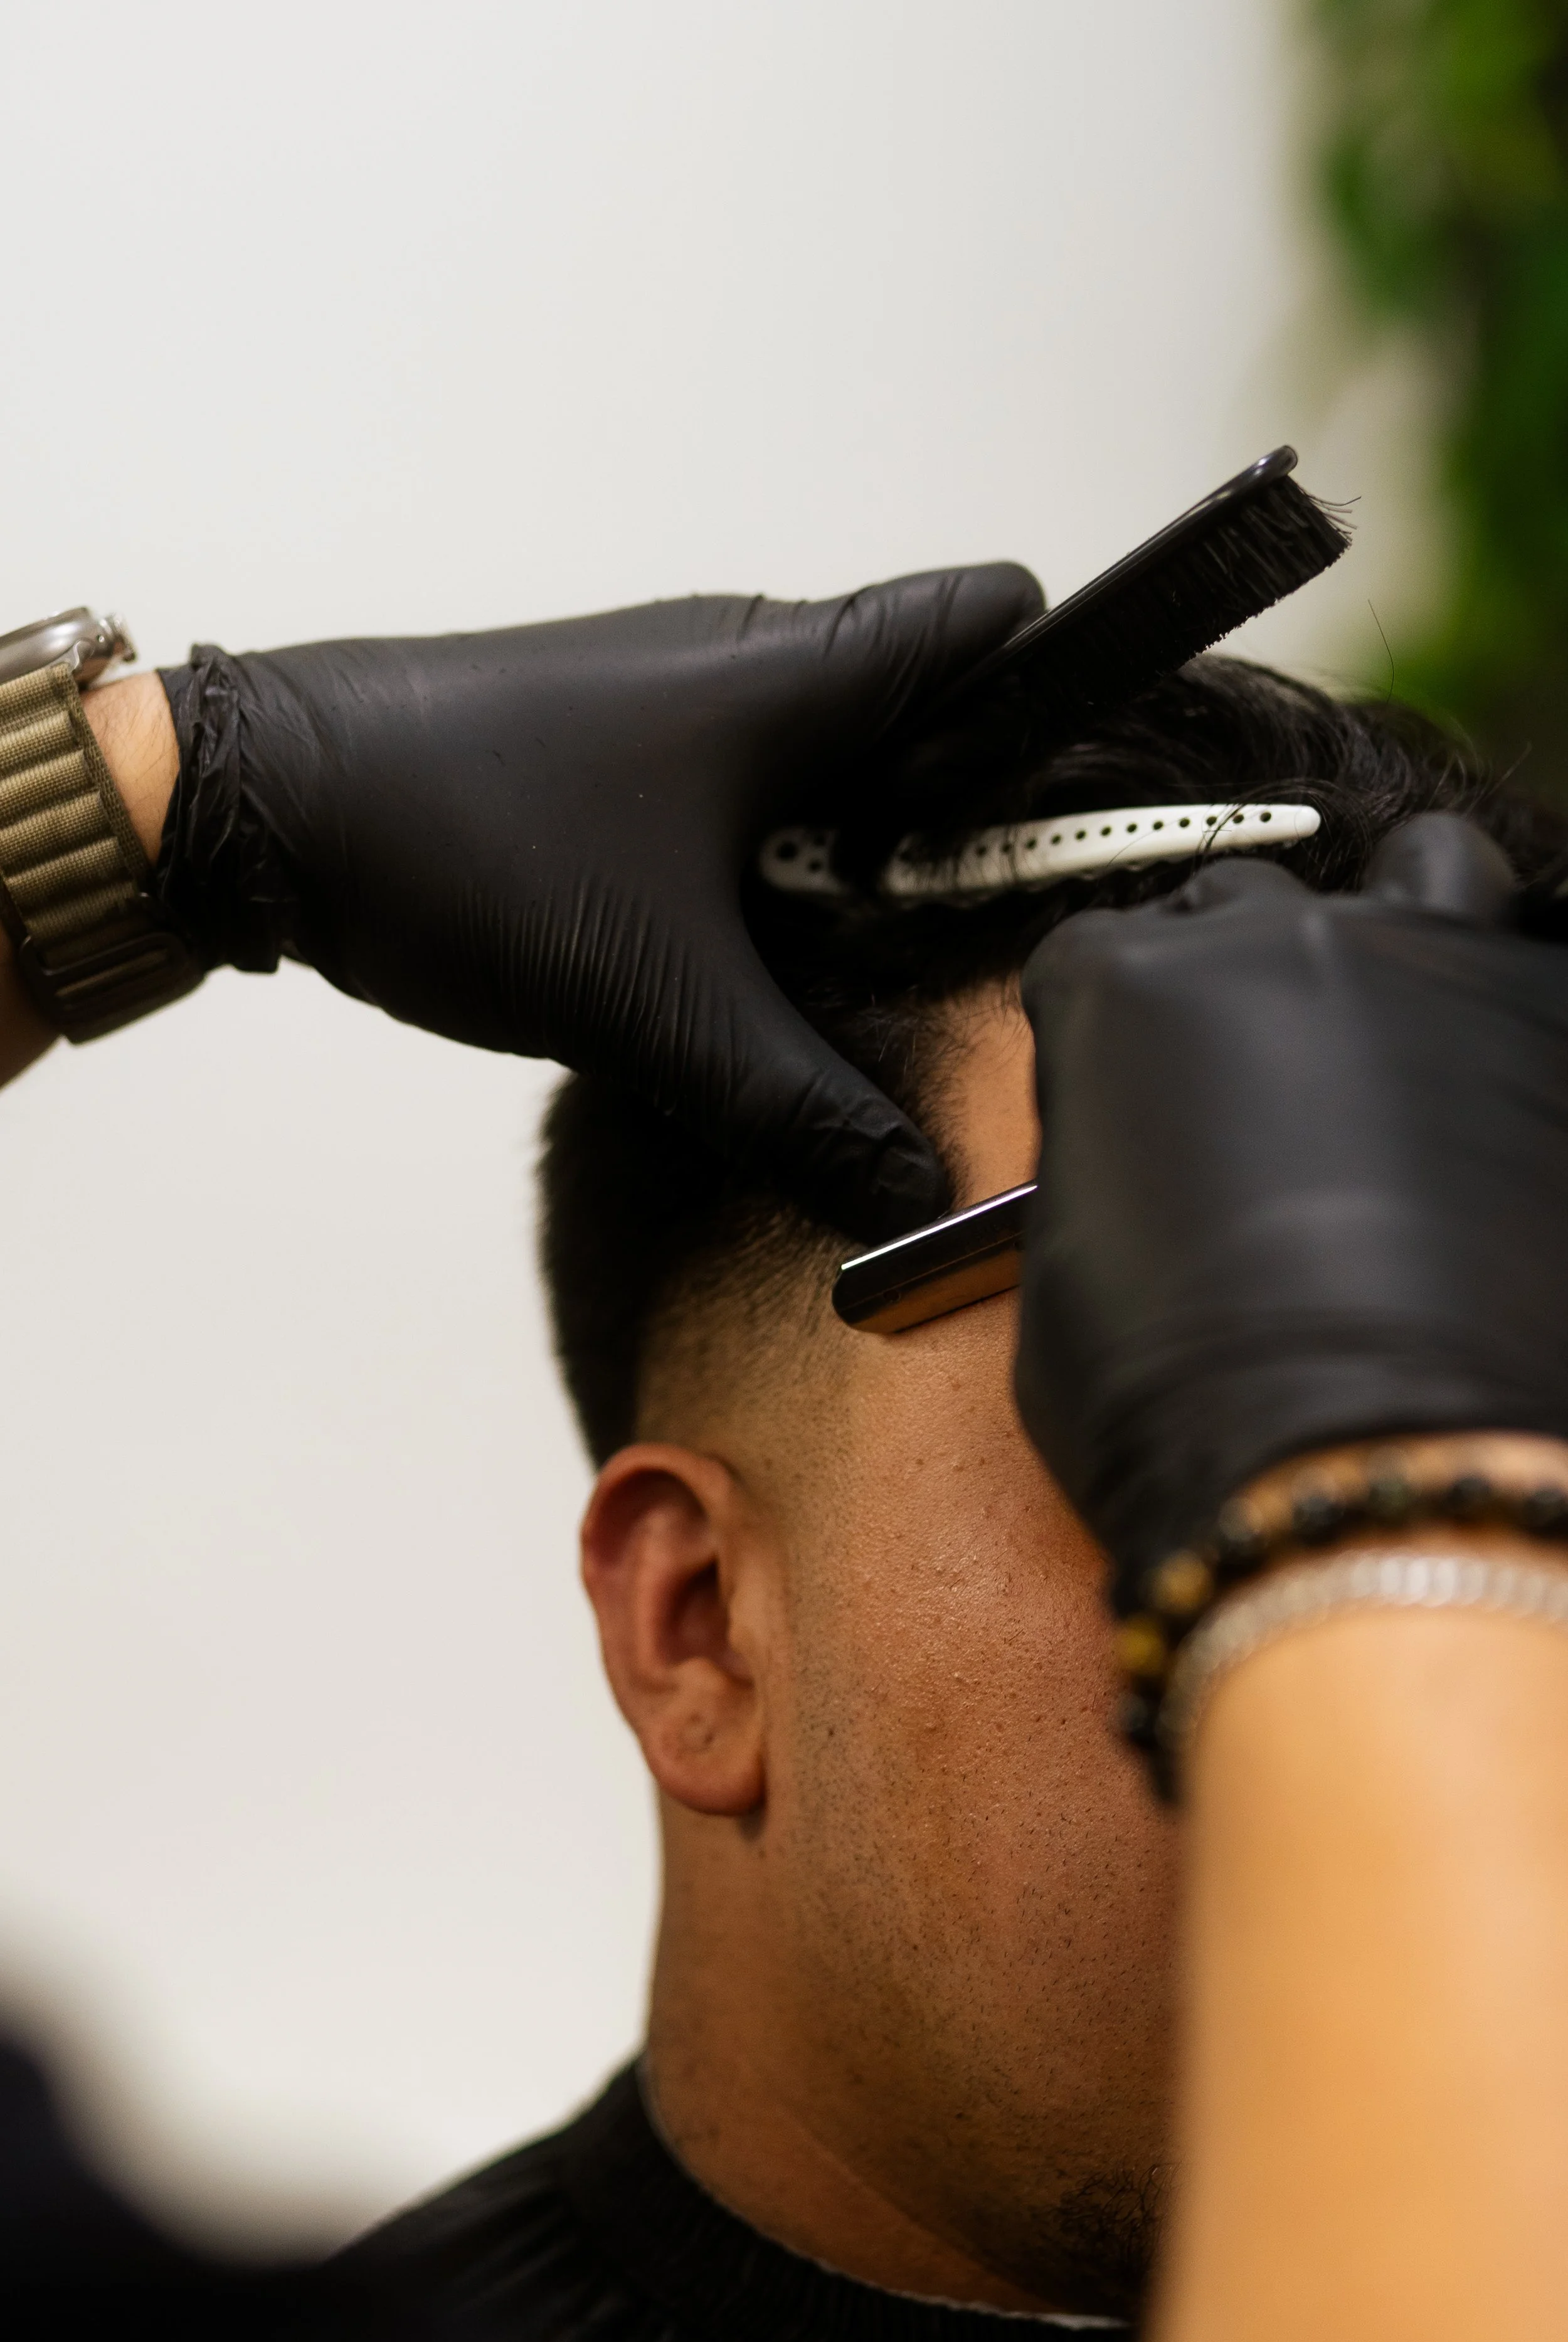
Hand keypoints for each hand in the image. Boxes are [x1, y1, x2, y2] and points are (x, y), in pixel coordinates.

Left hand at [157, 569, 1040, 1239]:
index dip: (1067, 707)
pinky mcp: (622, 759)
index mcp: (800, 674)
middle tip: (958, 954)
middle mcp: (754, 665)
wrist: (265, 806)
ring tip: (845, 978)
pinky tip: (742, 973)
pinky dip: (774, 881)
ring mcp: (682, 708)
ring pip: (835, 774)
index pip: (999, 623)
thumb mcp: (658, 1004)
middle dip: (965, 833)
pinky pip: (748, 807)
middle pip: (932, 715)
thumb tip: (914, 1192)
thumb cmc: (467, 849)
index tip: (1071, 840)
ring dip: (858, 871)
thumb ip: (801, 1105)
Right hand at [1012, 812, 1567, 1598]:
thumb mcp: (1069, 1272)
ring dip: (1405, 930)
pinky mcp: (1558, 1023)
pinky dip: (1518, 1025)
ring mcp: (1431, 967)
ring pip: (1424, 871)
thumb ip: (1106, 1168)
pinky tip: (1505, 1109)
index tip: (1134, 1091)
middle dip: (1239, 978)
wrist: (1361, 1460)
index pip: (1096, 953)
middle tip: (1261, 1083)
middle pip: (1245, 905)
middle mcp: (1276, 945)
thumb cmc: (1186, 1399)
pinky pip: (1546, 972)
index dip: (1111, 1031)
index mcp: (1124, 991)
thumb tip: (1149, 1165)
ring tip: (1411, 1023)